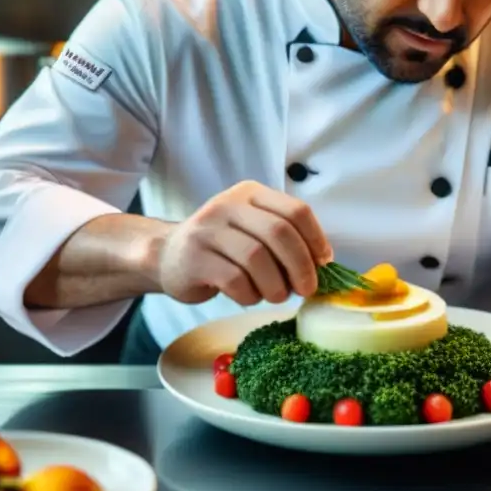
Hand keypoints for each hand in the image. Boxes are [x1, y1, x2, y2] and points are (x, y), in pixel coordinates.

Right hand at [156, 181, 332, 305]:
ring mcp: (208, 230)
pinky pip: (234, 280)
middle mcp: (228, 205)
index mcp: (251, 193)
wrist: (167, 256)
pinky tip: (249, 296)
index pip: (296, 210)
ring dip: (275, 285)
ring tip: (276, 295)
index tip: (323, 264)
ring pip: (256, 258)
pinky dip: (250, 294)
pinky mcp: (194, 258)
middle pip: (279, 233)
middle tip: (306, 289)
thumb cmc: (222, 247)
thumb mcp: (252, 229)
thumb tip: (322, 264)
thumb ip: (284, 238)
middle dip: (300, 266)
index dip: (316, 239)